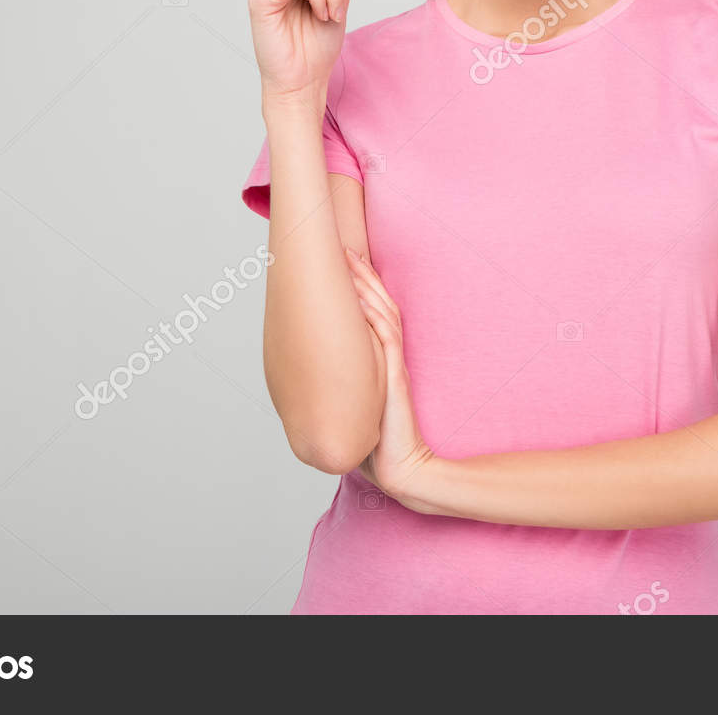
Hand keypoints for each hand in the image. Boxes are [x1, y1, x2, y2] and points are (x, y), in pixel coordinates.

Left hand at [344, 246, 439, 511]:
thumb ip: (347, 386)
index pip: (369, 314)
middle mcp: (385, 358)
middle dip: (358, 275)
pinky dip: (372, 313)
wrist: (402, 469)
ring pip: (381, 314)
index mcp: (378, 361)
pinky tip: (359, 296)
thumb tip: (315, 373)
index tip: (337, 263)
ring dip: (364, 286)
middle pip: (376, 304)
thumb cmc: (380, 444)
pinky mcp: (395, 376)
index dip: (356, 287)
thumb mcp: (358, 405)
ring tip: (347, 261)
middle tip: (341, 246)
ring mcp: (391, 365)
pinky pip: (384, 337)